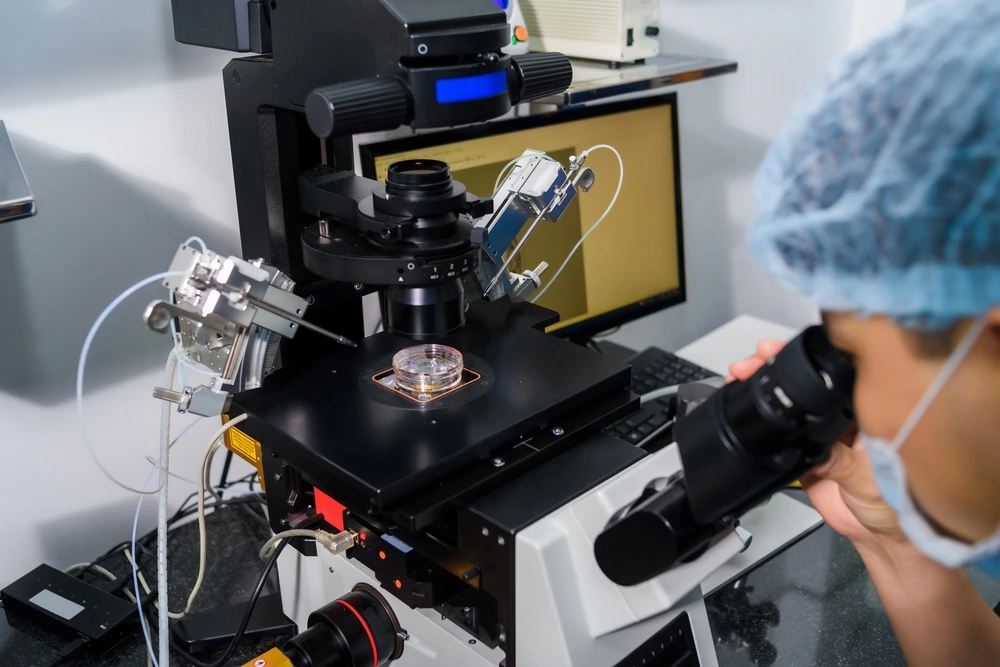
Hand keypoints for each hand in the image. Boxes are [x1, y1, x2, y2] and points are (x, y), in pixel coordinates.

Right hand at [729, 341, 905, 547]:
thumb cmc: (898, 506)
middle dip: (779, 366)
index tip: (786, 350)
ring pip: (794, 403)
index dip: (809, 357)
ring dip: (768, 388)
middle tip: (755, 359)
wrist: (880, 537)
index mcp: (871, 411)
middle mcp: (848, 416)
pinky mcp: (808, 452)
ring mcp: (826, 433)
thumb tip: (821, 450)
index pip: (836, 373)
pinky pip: (783, 432)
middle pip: (809, 382)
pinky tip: (748, 408)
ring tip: (744, 377)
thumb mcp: (872, 481)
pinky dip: (765, 421)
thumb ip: (844, 464)